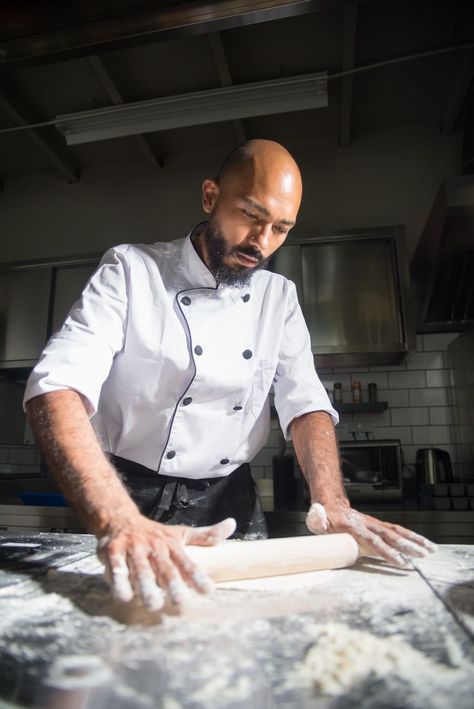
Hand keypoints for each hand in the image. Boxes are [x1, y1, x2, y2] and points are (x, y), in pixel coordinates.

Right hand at [97, 514, 235, 610]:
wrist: (120, 519)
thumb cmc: (154, 534)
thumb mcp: (180, 533)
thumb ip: (204, 536)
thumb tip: (232, 525)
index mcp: (171, 545)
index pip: (186, 563)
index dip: (197, 577)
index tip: (208, 591)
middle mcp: (154, 547)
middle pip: (164, 569)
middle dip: (172, 585)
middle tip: (180, 602)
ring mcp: (133, 549)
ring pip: (140, 569)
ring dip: (146, 586)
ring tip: (153, 604)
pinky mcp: (113, 552)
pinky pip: (116, 567)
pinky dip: (119, 581)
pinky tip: (124, 595)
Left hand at [306, 502, 436, 567]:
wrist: (332, 503)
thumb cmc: (324, 517)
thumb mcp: (316, 519)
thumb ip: (317, 520)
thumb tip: (317, 518)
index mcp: (354, 527)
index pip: (373, 541)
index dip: (387, 551)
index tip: (400, 561)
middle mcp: (368, 525)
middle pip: (391, 536)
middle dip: (407, 547)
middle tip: (422, 557)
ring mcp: (376, 524)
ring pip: (398, 532)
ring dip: (415, 541)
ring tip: (431, 551)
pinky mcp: (380, 526)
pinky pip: (398, 532)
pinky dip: (413, 538)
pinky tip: (424, 546)